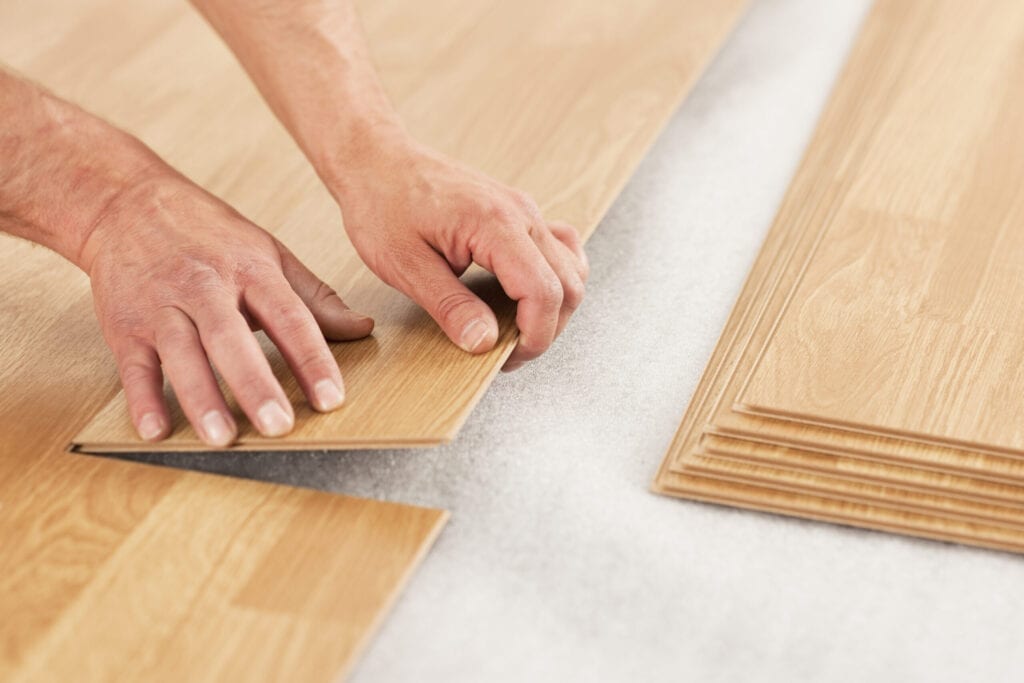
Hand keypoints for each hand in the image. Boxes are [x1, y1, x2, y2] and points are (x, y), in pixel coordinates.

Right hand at [81, 169, 373, 445]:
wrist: (125, 203)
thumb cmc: (208, 234)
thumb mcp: (269, 253)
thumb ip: (315, 297)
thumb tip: (363, 328)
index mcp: (250, 271)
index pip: (288, 317)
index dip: (312, 359)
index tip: (332, 398)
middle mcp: (205, 287)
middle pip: (231, 338)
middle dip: (255, 384)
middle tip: (278, 425)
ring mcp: (162, 306)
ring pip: (181, 352)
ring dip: (200, 397)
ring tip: (221, 437)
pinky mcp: (124, 324)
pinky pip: (133, 365)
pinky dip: (142, 398)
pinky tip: (156, 429)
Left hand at [333, 137, 588, 370]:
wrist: (377, 160)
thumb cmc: (382, 203)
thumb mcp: (405, 265)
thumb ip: (449, 306)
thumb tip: (483, 343)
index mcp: (495, 225)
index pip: (544, 292)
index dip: (535, 336)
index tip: (508, 359)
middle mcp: (521, 214)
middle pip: (568, 284)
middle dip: (546, 329)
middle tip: (508, 352)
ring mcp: (524, 211)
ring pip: (571, 268)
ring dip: (555, 307)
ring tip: (517, 329)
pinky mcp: (518, 213)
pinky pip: (561, 248)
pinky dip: (555, 278)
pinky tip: (528, 295)